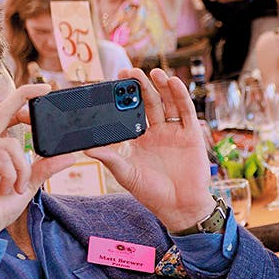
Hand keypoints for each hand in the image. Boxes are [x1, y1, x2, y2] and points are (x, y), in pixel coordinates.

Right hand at [0, 85, 69, 240]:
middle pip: (1, 110)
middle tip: (46, 90)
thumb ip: (42, 170)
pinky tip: (5, 187)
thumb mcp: (25, 186)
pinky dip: (12, 173)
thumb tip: (69, 157)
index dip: (21, 100)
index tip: (43, 90)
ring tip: (14, 187)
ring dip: (22, 170)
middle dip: (24, 96)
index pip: (5, 116)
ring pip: (11, 145)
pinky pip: (3, 155)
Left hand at [88, 68, 218, 232]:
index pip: (130, 113)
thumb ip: (110, 158)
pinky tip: (173, 83)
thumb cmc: (152, 193)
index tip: (112, 84)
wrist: (180, 206)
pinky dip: (181, 96)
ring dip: (161, 87)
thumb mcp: (125, 174)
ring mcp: (175, 132)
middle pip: (149, 103)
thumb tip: (86, 147)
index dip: (123, 98)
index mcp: (139, 140)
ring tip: (152, 72)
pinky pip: (186, 111)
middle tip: (129, 72)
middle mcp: (158, 132)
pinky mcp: (191, 134)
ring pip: (168, 103)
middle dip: (140, 87)